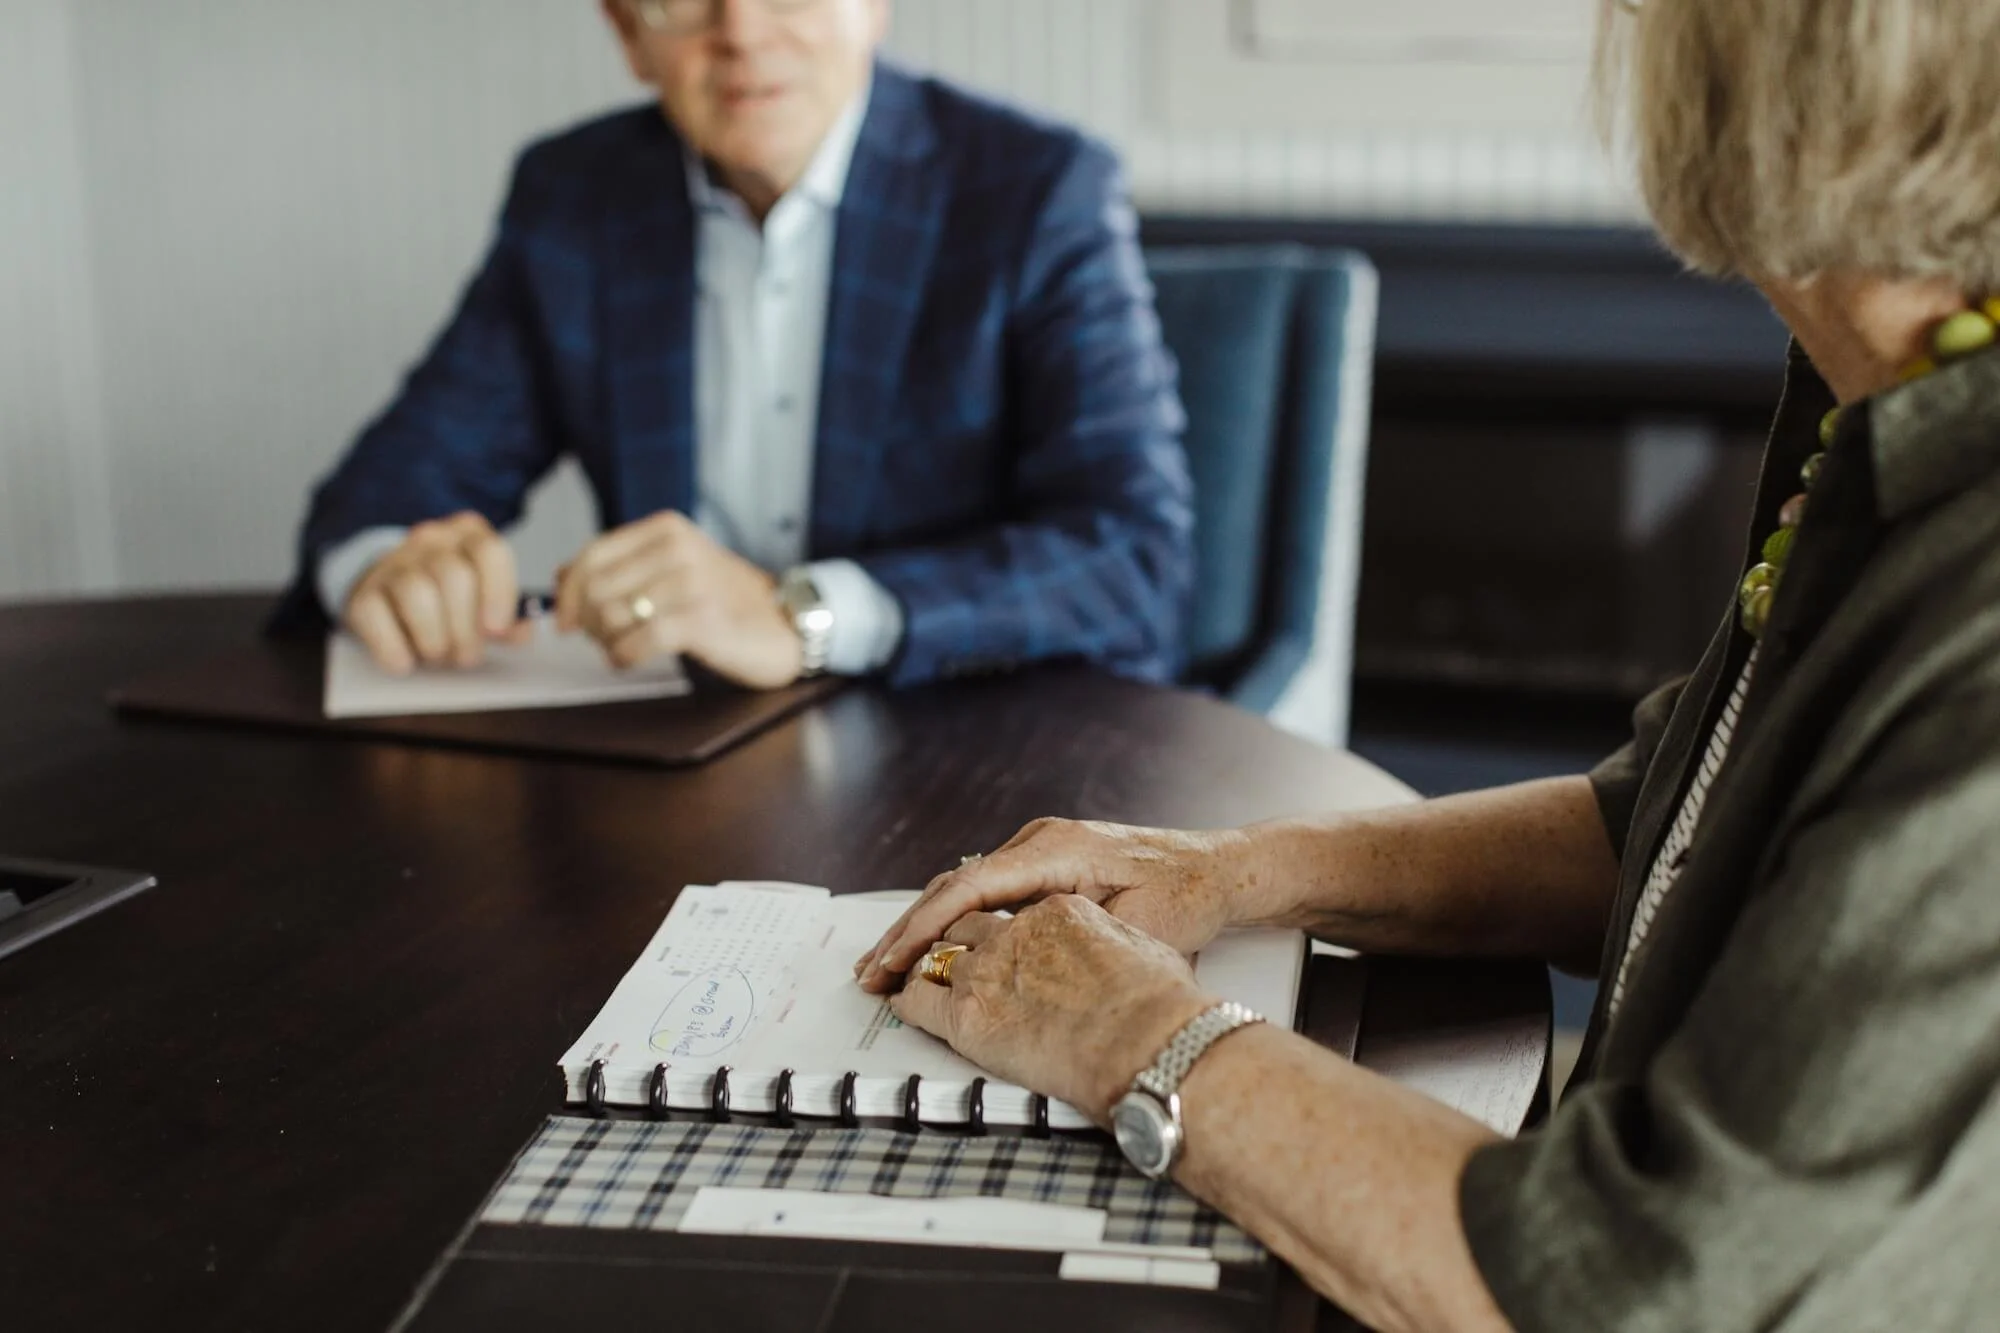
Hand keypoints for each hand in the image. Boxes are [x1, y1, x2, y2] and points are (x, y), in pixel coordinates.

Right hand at [343, 512, 527, 672]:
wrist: (389, 588)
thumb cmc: (448, 597)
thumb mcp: (483, 599)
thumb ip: (506, 617)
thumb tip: (522, 632)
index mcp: (469, 534)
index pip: (490, 552)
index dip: (497, 593)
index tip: (495, 629)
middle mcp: (431, 540)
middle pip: (455, 578)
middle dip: (466, 629)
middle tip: (466, 656)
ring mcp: (394, 562)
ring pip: (418, 596)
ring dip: (434, 639)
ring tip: (438, 655)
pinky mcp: (363, 591)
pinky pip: (376, 618)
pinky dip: (394, 648)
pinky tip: (406, 661)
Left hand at [554, 511, 802, 688]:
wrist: (786, 625)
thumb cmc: (724, 601)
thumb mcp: (672, 569)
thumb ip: (620, 568)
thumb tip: (560, 580)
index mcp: (667, 529)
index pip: (592, 555)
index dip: (569, 593)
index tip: (565, 621)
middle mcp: (678, 548)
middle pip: (597, 590)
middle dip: (590, 623)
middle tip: (606, 639)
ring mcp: (691, 583)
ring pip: (613, 616)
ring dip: (608, 642)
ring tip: (625, 648)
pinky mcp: (700, 620)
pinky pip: (636, 642)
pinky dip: (624, 656)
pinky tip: (630, 659)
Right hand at [856, 819, 1252, 993]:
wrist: (1221, 869)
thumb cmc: (1188, 896)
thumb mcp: (1140, 926)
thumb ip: (1079, 940)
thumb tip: (1024, 965)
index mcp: (1055, 849)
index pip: (967, 888)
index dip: (922, 930)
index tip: (891, 964)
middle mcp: (1039, 840)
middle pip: (953, 886)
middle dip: (906, 932)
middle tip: (868, 973)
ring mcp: (1039, 849)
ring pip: (963, 888)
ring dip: (924, 927)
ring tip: (886, 966)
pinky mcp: (1044, 864)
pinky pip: (985, 891)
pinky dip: (953, 921)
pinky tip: (932, 950)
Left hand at [887, 897, 1214, 1121]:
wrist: (1155, 1038)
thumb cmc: (1161, 1003)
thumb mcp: (1142, 950)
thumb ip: (1108, 945)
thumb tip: (1103, 962)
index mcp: (1062, 907)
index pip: (1009, 906)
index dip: (985, 920)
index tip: (976, 932)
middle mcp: (1021, 927)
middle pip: (963, 919)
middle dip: (936, 932)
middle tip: (912, 946)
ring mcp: (993, 964)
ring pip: (939, 950)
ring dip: (915, 959)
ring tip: (894, 971)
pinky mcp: (973, 1005)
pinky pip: (923, 994)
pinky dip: (907, 994)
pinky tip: (897, 996)